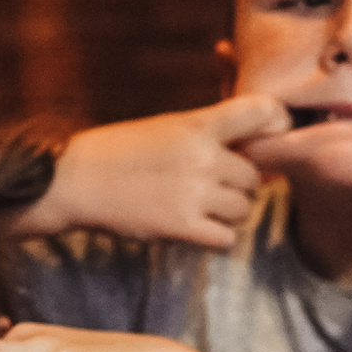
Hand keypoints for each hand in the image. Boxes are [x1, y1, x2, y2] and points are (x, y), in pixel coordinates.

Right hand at [43, 97, 291, 247]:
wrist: (74, 181)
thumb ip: (208, 132)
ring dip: (229, 213)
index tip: (274, 136)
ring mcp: (195, 193)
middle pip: (253, 176)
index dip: (277, 124)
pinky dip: (216, 237)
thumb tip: (255, 148)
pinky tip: (196, 227)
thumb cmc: (119, 152)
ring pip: (244, 208)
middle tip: (214, 187)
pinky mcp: (183, 227)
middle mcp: (203, 157)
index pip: (262, 112)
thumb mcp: (166, 127)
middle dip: (239, 184)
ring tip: (201, 207)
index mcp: (197, 125)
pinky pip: (226, 238)